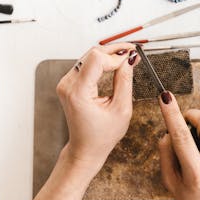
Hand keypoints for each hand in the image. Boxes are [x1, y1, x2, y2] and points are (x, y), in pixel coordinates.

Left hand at [56, 44, 139, 174]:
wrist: (85, 148)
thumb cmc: (102, 135)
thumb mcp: (121, 109)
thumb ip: (125, 81)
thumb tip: (130, 59)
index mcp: (78, 93)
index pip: (96, 59)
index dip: (116, 56)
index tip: (132, 58)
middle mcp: (68, 85)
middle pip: (92, 54)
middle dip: (114, 51)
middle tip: (134, 51)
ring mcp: (66, 83)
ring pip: (89, 56)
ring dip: (109, 54)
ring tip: (128, 56)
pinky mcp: (69, 83)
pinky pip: (86, 64)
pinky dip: (102, 61)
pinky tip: (115, 63)